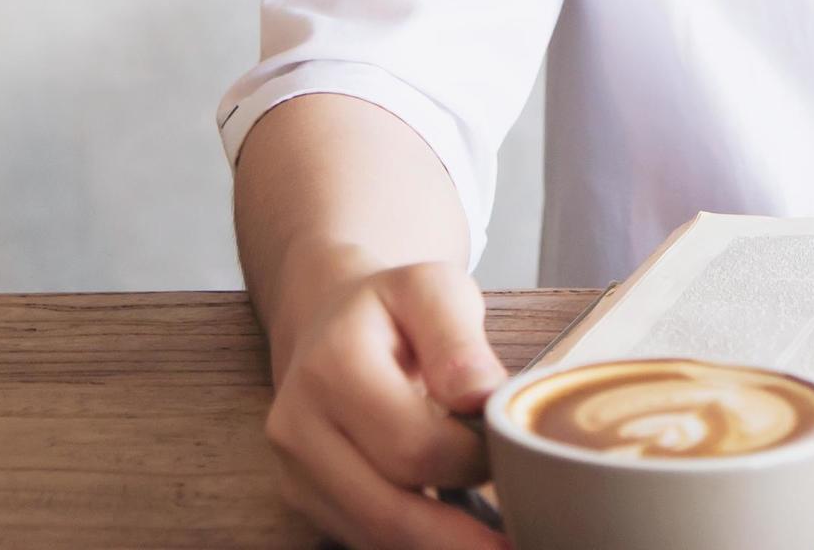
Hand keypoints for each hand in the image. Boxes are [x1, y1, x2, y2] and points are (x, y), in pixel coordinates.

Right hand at [263, 257, 512, 548]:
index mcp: (333, 366)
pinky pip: (366, 541)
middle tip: (519, 527)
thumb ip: (458, 339)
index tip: (511, 450)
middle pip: (391, 510)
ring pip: (377, 539)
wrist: (330, 320)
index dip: (473, 460)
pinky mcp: (302, 500)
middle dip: (463, 528)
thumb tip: (482, 395)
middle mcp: (298, 426)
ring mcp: (294, 471)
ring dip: (442, 546)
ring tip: (498, 542)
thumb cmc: (391, 310)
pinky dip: (417, 543)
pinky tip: (457, 536)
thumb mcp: (431, 290)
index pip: (415, 446)